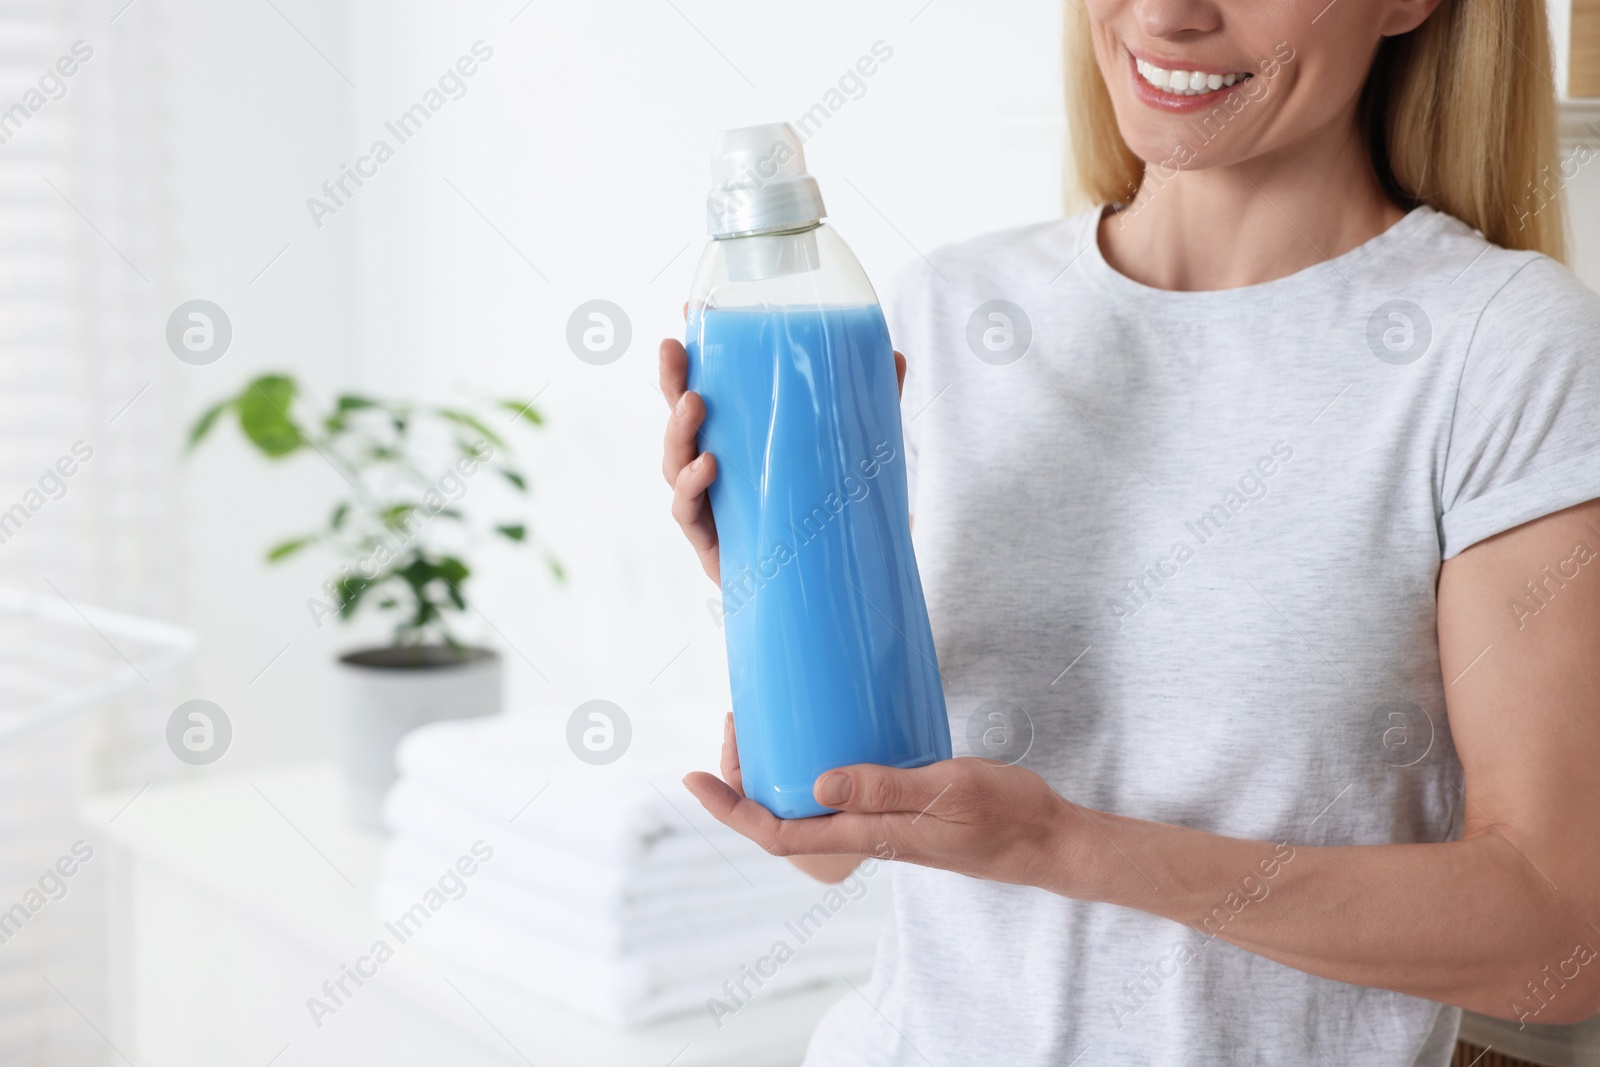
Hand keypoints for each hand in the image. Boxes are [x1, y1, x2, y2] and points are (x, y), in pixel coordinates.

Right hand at [658, 334, 906, 584]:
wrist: (833, 588)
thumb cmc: (828, 515)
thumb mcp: (850, 455)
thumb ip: (870, 408)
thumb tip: (894, 355)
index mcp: (739, 439)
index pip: (706, 388)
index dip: (691, 356)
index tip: (687, 317)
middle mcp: (714, 467)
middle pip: (679, 419)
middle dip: (670, 382)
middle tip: (673, 352)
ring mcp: (709, 506)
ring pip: (674, 462)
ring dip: (677, 431)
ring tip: (695, 405)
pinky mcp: (712, 544)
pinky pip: (687, 512)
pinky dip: (691, 487)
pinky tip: (708, 467)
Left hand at [683, 742, 1074, 890]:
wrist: (1047, 839)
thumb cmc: (1004, 815)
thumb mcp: (947, 790)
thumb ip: (886, 788)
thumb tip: (819, 783)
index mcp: (869, 834)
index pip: (778, 832)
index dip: (730, 810)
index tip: (693, 779)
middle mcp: (865, 834)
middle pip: (780, 820)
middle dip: (742, 780)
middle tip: (732, 724)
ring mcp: (880, 825)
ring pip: (805, 809)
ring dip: (772, 775)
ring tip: (757, 728)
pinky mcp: (897, 810)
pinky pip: (836, 798)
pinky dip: (810, 770)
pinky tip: (816, 741)